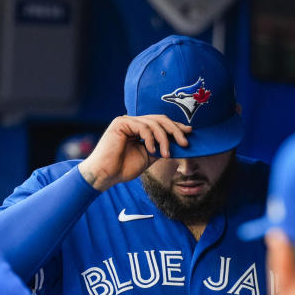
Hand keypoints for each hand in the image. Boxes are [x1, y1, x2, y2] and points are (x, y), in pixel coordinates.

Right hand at [77, 115, 191, 191]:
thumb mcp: (148, 157)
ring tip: (166, 154)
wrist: (105, 175)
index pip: (161, 123)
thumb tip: (179, 143)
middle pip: (160, 119)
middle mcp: (133, 122)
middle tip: (185, 142)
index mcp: (139, 129)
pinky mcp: (121, 123)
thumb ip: (160, 147)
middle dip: (175, 130)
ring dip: (164, 138)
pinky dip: (150, 138)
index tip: (189, 133)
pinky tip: (152, 150)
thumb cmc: (123, 168)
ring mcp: (127, 121)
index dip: (176, 127)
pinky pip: (143, 126)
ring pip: (154, 123)